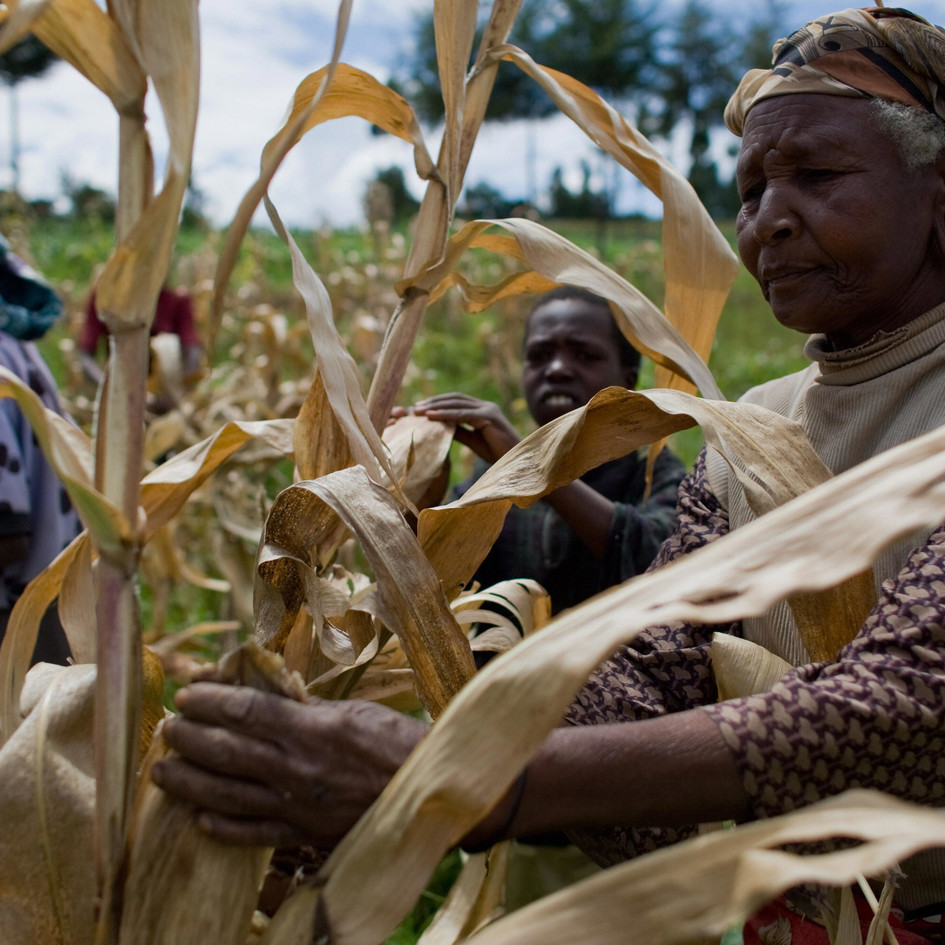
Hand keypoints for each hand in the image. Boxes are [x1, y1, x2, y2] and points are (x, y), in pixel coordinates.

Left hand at [151, 683, 427, 848]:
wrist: (429, 791)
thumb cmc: (396, 742)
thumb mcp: (354, 711)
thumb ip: (306, 707)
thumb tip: (266, 691)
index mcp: (312, 730)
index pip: (247, 711)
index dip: (211, 701)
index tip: (187, 692)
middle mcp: (298, 769)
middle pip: (228, 752)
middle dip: (190, 738)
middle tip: (166, 726)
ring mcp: (297, 806)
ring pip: (228, 795)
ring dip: (190, 781)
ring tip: (163, 771)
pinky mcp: (304, 834)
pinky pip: (254, 834)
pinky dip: (223, 828)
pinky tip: (199, 819)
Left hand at [408, 393, 520, 463]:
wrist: (515, 462)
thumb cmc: (497, 453)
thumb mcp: (473, 441)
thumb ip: (459, 431)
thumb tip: (441, 427)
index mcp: (483, 410)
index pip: (457, 401)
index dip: (438, 403)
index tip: (420, 408)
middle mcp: (486, 406)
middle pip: (455, 399)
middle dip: (434, 402)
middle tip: (415, 407)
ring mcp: (488, 410)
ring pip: (457, 404)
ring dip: (436, 407)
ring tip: (419, 411)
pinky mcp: (489, 417)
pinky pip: (462, 415)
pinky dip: (445, 415)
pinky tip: (431, 417)